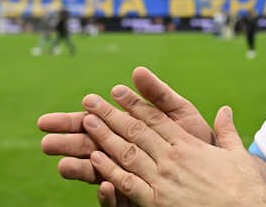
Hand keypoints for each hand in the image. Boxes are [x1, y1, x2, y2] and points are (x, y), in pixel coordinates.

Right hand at [38, 67, 213, 184]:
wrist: (220, 171)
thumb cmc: (197, 140)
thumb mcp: (179, 113)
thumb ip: (158, 94)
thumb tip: (137, 71)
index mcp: (131, 134)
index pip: (94, 125)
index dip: (73, 123)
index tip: (47, 121)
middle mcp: (125, 157)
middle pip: (88, 150)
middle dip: (67, 146)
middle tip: (44, 141)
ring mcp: (130, 180)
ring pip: (98, 176)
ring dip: (81, 171)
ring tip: (63, 166)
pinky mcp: (140, 200)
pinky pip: (122, 201)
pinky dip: (111, 195)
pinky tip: (106, 185)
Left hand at [83, 93, 265, 206]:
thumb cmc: (243, 186)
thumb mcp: (236, 153)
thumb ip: (226, 131)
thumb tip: (225, 110)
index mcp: (188, 144)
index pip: (155, 118)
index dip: (134, 103)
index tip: (117, 91)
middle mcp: (172, 157)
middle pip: (135, 131)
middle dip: (110, 114)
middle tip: (90, 101)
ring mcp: (163, 179)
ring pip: (127, 152)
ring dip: (104, 136)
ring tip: (86, 122)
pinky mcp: (157, 201)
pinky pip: (129, 183)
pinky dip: (110, 169)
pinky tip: (95, 158)